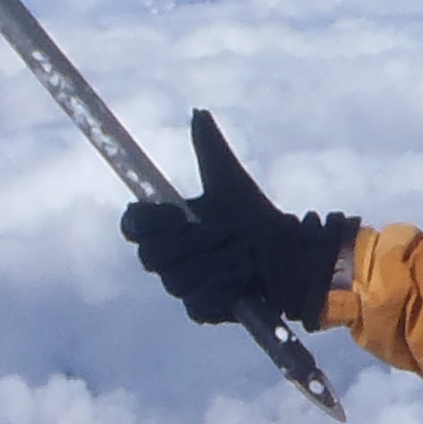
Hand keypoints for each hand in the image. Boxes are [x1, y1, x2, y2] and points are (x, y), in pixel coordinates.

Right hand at [121, 111, 352, 327]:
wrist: (288, 257)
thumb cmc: (255, 218)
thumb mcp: (231, 181)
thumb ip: (210, 148)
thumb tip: (199, 112)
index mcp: (167, 227)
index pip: (133, 225)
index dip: (149, 221)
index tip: (177, 211)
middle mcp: (168, 258)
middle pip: (153, 256)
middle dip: (195, 242)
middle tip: (228, 232)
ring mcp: (183, 286)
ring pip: (178, 280)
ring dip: (218, 264)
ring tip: (245, 254)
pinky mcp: (203, 310)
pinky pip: (197, 303)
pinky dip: (224, 288)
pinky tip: (245, 279)